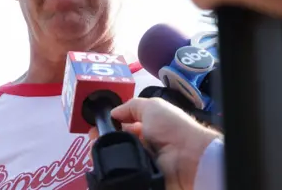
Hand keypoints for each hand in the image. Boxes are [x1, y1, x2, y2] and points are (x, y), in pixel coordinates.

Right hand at [89, 98, 220, 189]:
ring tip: (95, 152)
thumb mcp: (152, 106)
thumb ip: (131, 106)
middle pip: (118, 143)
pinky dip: (112, 170)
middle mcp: (145, 144)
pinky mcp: (140, 175)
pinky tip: (103, 165)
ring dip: (105, 155)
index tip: (95, 127)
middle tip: (93, 140)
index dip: (110, 125)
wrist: (187, 157)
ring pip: (117, 159)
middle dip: (103, 140)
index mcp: (149, 126)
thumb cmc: (171, 127)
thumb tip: (113, 112)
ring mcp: (142, 161)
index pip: (124, 126)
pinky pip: (122, 172)